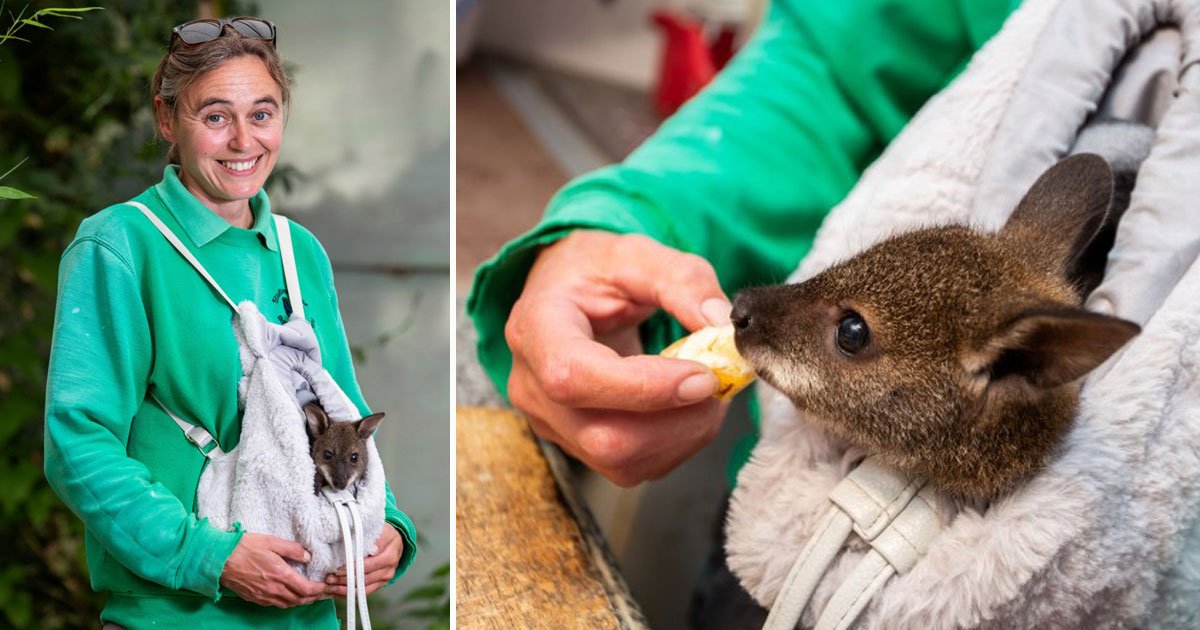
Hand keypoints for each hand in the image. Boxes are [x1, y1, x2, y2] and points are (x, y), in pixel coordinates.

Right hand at [219, 532, 325, 607]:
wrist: (219, 560)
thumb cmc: (244, 548)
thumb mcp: (271, 542)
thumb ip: (292, 549)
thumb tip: (307, 556)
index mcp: (280, 574)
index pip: (306, 589)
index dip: (319, 590)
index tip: (326, 586)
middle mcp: (273, 589)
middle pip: (299, 600)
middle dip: (314, 598)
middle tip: (323, 594)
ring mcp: (263, 596)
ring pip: (288, 604)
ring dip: (301, 601)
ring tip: (310, 596)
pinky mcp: (255, 598)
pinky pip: (276, 605)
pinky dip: (287, 602)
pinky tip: (290, 597)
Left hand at [324, 525, 403, 597]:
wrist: (395, 542)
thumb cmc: (383, 534)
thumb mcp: (381, 529)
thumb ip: (376, 538)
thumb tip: (372, 549)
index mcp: (389, 554)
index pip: (368, 565)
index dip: (351, 568)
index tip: (336, 568)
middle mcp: (389, 568)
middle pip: (364, 578)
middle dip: (344, 579)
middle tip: (328, 578)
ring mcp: (385, 577)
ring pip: (362, 587)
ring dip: (343, 588)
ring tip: (329, 585)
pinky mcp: (380, 584)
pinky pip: (362, 593)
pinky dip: (348, 593)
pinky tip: (335, 591)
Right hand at [505, 230, 732, 485]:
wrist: (566, 292)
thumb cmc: (593, 271)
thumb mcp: (636, 253)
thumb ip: (681, 279)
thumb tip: (719, 323)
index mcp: (535, 328)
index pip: (575, 377)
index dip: (644, 388)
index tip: (703, 374)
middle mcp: (532, 386)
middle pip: (603, 437)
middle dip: (678, 419)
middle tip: (718, 381)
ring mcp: (551, 423)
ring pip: (622, 462)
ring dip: (683, 434)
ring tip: (707, 389)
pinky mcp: (577, 445)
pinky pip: (632, 467)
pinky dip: (676, 444)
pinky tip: (687, 407)